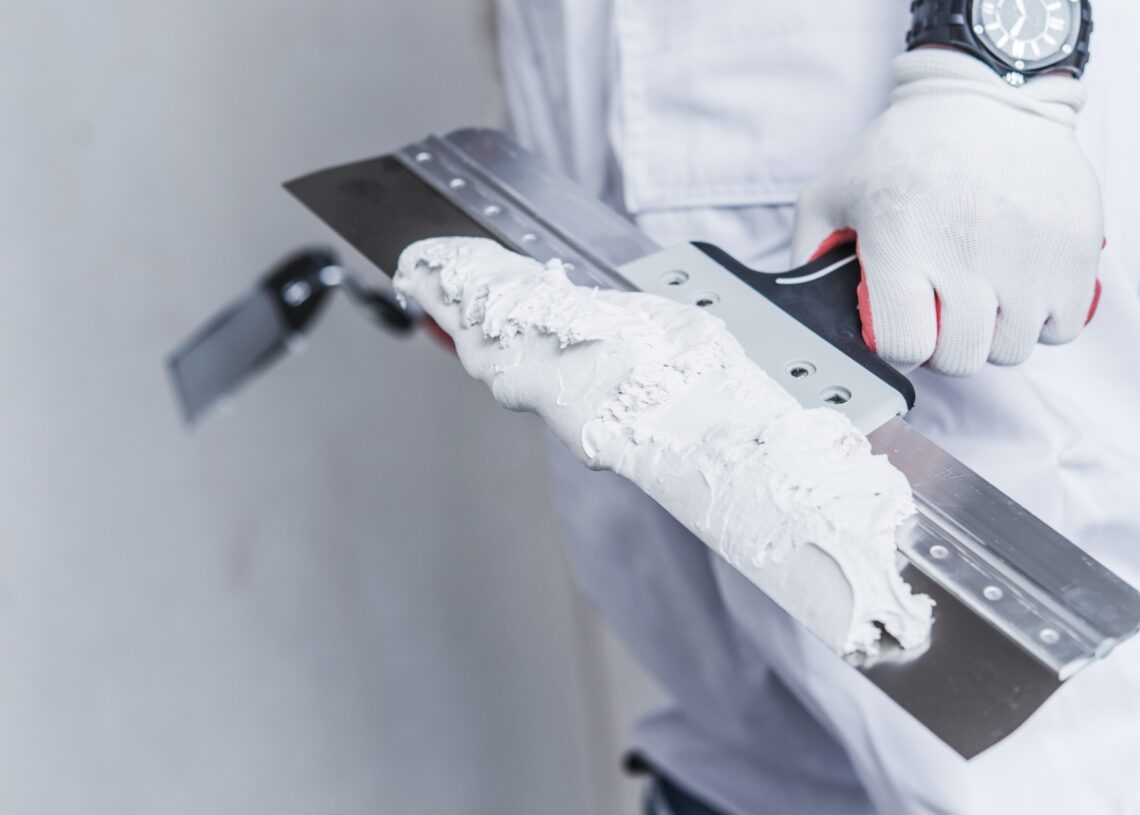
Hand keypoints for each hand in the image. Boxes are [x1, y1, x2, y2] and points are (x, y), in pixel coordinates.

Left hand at [792, 49, 1102, 376]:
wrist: (987, 94)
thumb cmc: (902, 150)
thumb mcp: (832, 193)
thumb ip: (807, 255)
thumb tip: (798, 313)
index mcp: (900, 239)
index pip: (905, 346)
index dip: (899, 347)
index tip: (901, 327)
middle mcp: (967, 247)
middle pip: (961, 358)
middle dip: (943, 346)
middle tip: (939, 311)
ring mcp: (1029, 248)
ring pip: (1012, 348)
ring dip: (993, 336)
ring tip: (979, 297)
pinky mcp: (1076, 243)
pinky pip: (1062, 326)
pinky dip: (1042, 319)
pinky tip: (1019, 289)